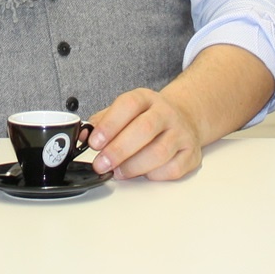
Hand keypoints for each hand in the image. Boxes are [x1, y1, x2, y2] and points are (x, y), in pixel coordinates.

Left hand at [87, 87, 201, 181]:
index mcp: (146, 98)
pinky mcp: (191, 154)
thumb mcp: (124, 111)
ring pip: (159, 152)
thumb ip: (102, 122)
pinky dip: (153, 175)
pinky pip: (172, 169)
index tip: (94, 142)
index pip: (128, 105)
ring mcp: (181, 133)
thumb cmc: (146, 118)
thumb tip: (82, 135)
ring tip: (118, 172)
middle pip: (144, 129)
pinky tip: (142, 173)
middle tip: (101, 164)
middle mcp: (166, 113)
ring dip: (133, 166)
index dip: (109, 124)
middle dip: (119, 150)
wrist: (183, 118)